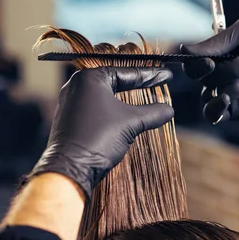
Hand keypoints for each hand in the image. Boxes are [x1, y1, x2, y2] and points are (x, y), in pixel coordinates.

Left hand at [29, 67, 173, 198]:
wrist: (69, 167)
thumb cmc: (98, 138)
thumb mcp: (131, 123)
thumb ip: (153, 112)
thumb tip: (169, 109)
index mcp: (90, 78)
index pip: (126, 72)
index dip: (149, 75)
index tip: (166, 75)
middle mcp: (77, 86)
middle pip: (114, 81)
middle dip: (136, 84)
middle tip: (157, 83)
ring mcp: (70, 102)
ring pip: (104, 95)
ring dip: (124, 98)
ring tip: (144, 99)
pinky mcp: (69, 118)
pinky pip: (95, 107)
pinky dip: (112, 109)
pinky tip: (123, 115)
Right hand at [181, 18, 238, 122]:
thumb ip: (216, 41)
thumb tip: (183, 50)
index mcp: (216, 54)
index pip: (191, 62)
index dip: (197, 63)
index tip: (212, 62)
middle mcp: (216, 74)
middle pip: (201, 77)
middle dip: (229, 69)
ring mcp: (222, 93)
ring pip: (209, 94)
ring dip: (236, 85)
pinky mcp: (231, 111)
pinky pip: (212, 114)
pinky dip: (218, 107)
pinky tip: (231, 100)